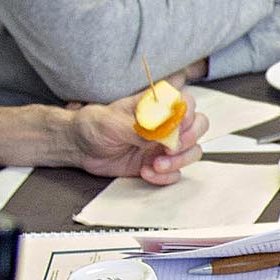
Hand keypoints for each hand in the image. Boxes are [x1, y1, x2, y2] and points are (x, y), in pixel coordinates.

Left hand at [66, 91, 205, 182]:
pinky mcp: (159, 165)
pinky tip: (146, 173)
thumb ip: (137, 128)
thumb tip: (160, 134)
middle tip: (171, 148)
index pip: (186, 103)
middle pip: (199, 126)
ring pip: (193, 151)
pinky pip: (176, 173)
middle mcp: (165, 124)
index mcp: (155, 106)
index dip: (187, 114)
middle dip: (190, 139)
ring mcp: (164, 145)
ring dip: (179, 161)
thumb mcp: (111, 122)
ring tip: (156, 165)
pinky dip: (165, 176)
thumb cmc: (94, 126)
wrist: (80, 148)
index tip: (177, 127)